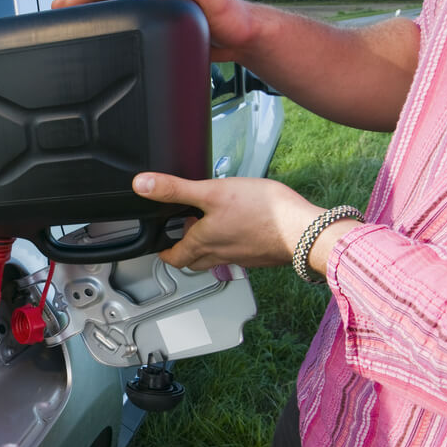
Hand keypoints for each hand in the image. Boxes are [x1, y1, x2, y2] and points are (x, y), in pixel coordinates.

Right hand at [51, 0, 256, 61]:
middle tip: (56, 14)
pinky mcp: (162, 26)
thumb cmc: (234, 17)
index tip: (68, 3)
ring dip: (93, 16)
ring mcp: (158, 9)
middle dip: (82, 3)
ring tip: (70, 27)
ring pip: (117, 9)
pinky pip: (130, 24)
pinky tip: (100, 40)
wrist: (246, 36)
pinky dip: (111, 29)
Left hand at [133, 173, 328, 270]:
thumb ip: (176, 190)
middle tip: (184, 236)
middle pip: (195, 261)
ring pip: (217, 258)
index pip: (176, 257)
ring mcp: (242, 257)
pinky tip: (241, 229)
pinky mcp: (261, 254)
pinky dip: (233, 245)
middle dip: (185, 251)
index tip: (161, 249)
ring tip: (211, 229)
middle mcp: (220, 254)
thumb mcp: (212, 191)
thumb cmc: (262, 212)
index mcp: (203, 243)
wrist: (304, 230)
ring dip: (209, 248)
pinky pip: (240, 254)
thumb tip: (142, 185)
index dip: (165, 253)